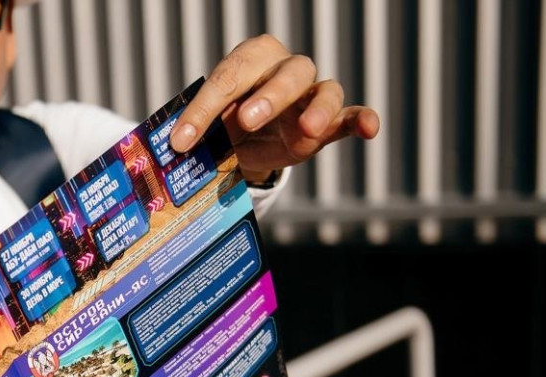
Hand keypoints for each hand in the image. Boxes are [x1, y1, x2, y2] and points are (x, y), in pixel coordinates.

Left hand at [170, 34, 379, 184]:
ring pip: (325, 89)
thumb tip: (175, 148)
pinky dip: (362, 120)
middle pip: (287, 73)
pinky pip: (350, 116)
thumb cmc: (224, 126)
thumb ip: (197, 132)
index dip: (205, 108)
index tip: (182, 140)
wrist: (246, 145)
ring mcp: (312, 95)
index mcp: (250, 59)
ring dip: (317, 108)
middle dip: (268, 96)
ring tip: (307, 128)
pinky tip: (369, 129)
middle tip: (246, 120)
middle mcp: (285, 70)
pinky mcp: (330, 122)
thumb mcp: (206, 128)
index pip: (229, 76)